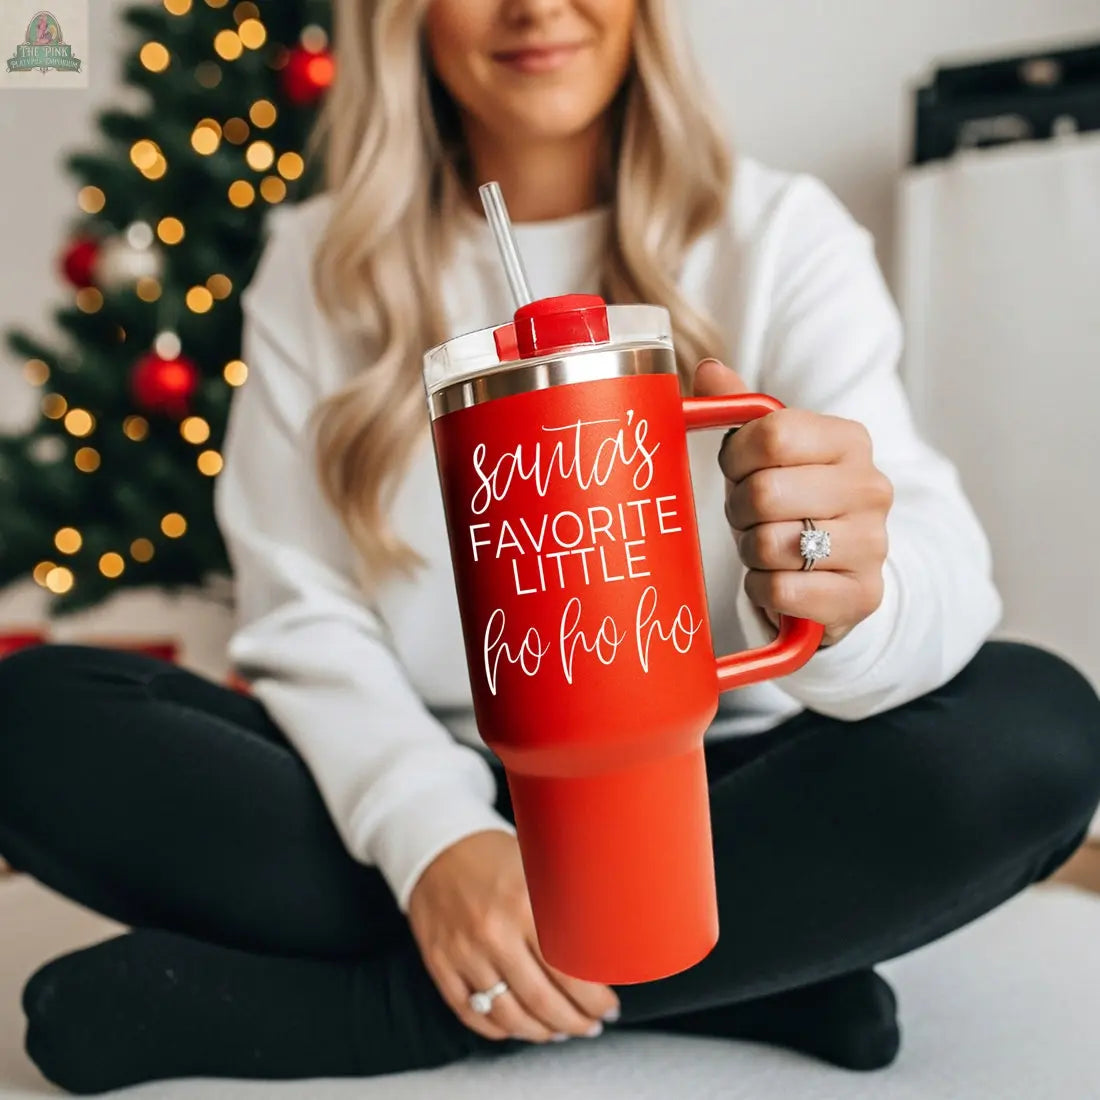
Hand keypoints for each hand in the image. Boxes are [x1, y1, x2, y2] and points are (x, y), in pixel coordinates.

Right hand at [406, 831, 619, 1042]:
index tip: (608, 1007)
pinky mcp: (440, 965)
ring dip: (541, 1032)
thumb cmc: (494, 853)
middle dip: (574, 1022)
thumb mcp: (536, 864)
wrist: (435, 843)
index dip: (594, 1000)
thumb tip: (605, 939)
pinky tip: (519, 1025)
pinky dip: (501, 1028)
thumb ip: (564, 902)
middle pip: (542, 1002)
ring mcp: (463, 953)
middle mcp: (493, 932)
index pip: (568, 971)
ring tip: (560, 1030)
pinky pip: (472, 1014)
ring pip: (509, 1016)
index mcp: (523, 904)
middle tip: (590, 1025)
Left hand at [693, 359, 892, 647]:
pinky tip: (776, 580)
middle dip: (740, 509)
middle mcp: (870, 487)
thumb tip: (708, 370)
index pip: (771, 434)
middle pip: (764, 492)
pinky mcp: (863, 595)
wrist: (835, 571)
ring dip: (750, 552)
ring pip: (770, 545)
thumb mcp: (767, 454)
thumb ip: (740, 409)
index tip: (737, 470)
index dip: (736, 457)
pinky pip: (781, 590)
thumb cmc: (791, 502)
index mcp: (848, 440)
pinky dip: (763, 589)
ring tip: (766, 548)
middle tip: (749, 516)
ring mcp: (872, 544)